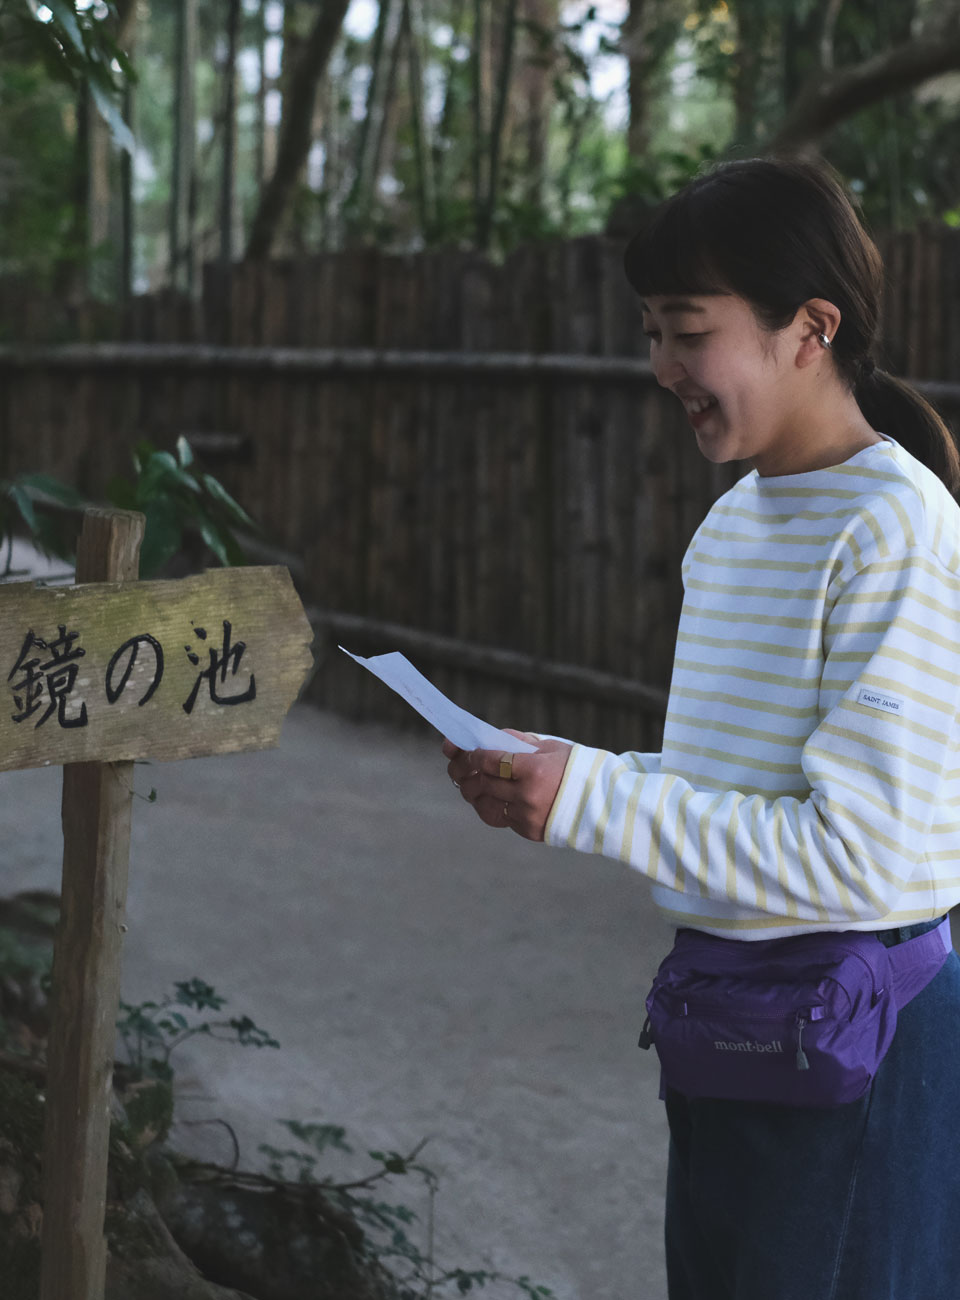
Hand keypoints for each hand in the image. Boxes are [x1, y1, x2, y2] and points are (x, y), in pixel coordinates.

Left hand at [442, 729, 572, 841]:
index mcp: (534, 769)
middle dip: (464, 774)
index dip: (471, 756)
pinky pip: (499, 818)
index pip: (489, 761)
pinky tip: (488, 798)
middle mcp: (527, 795)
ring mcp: (527, 815)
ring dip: (472, 793)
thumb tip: (488, 739)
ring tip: (469, 784)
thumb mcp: (551, 748)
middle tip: (457, 768)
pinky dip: (490, 806)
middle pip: (482, 783)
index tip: (464, 751)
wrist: (602, 802)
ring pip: (484, 804)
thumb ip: (518, 743)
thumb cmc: (576, 769)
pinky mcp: (528, 831)